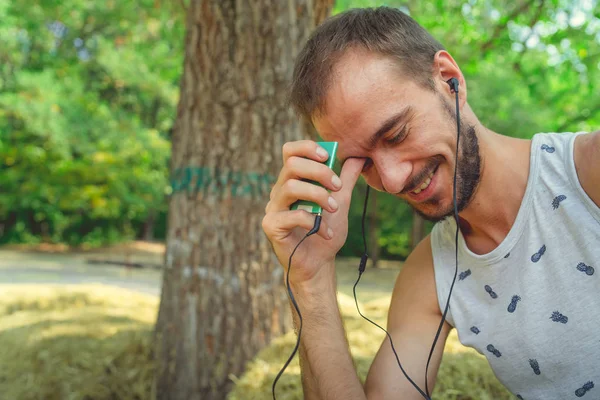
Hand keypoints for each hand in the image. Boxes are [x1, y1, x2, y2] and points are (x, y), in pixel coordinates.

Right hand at [262, 140, 364, 286]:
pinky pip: (292, 215)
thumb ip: (346, 179)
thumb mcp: (340, 201)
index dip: (306, 147)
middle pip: (291, 165)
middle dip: (319, 172)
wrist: (319, 264)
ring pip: (291, 187)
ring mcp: (273, 209)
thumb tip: (359, 157)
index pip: (290, 151)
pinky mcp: (272, 226)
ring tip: (334, 209)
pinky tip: (326, 232)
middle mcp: (279, 192)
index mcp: (292, 181)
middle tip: (337, 186)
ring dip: (318, 195)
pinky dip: (314, 222)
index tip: (328, 156)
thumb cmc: (325, 232)